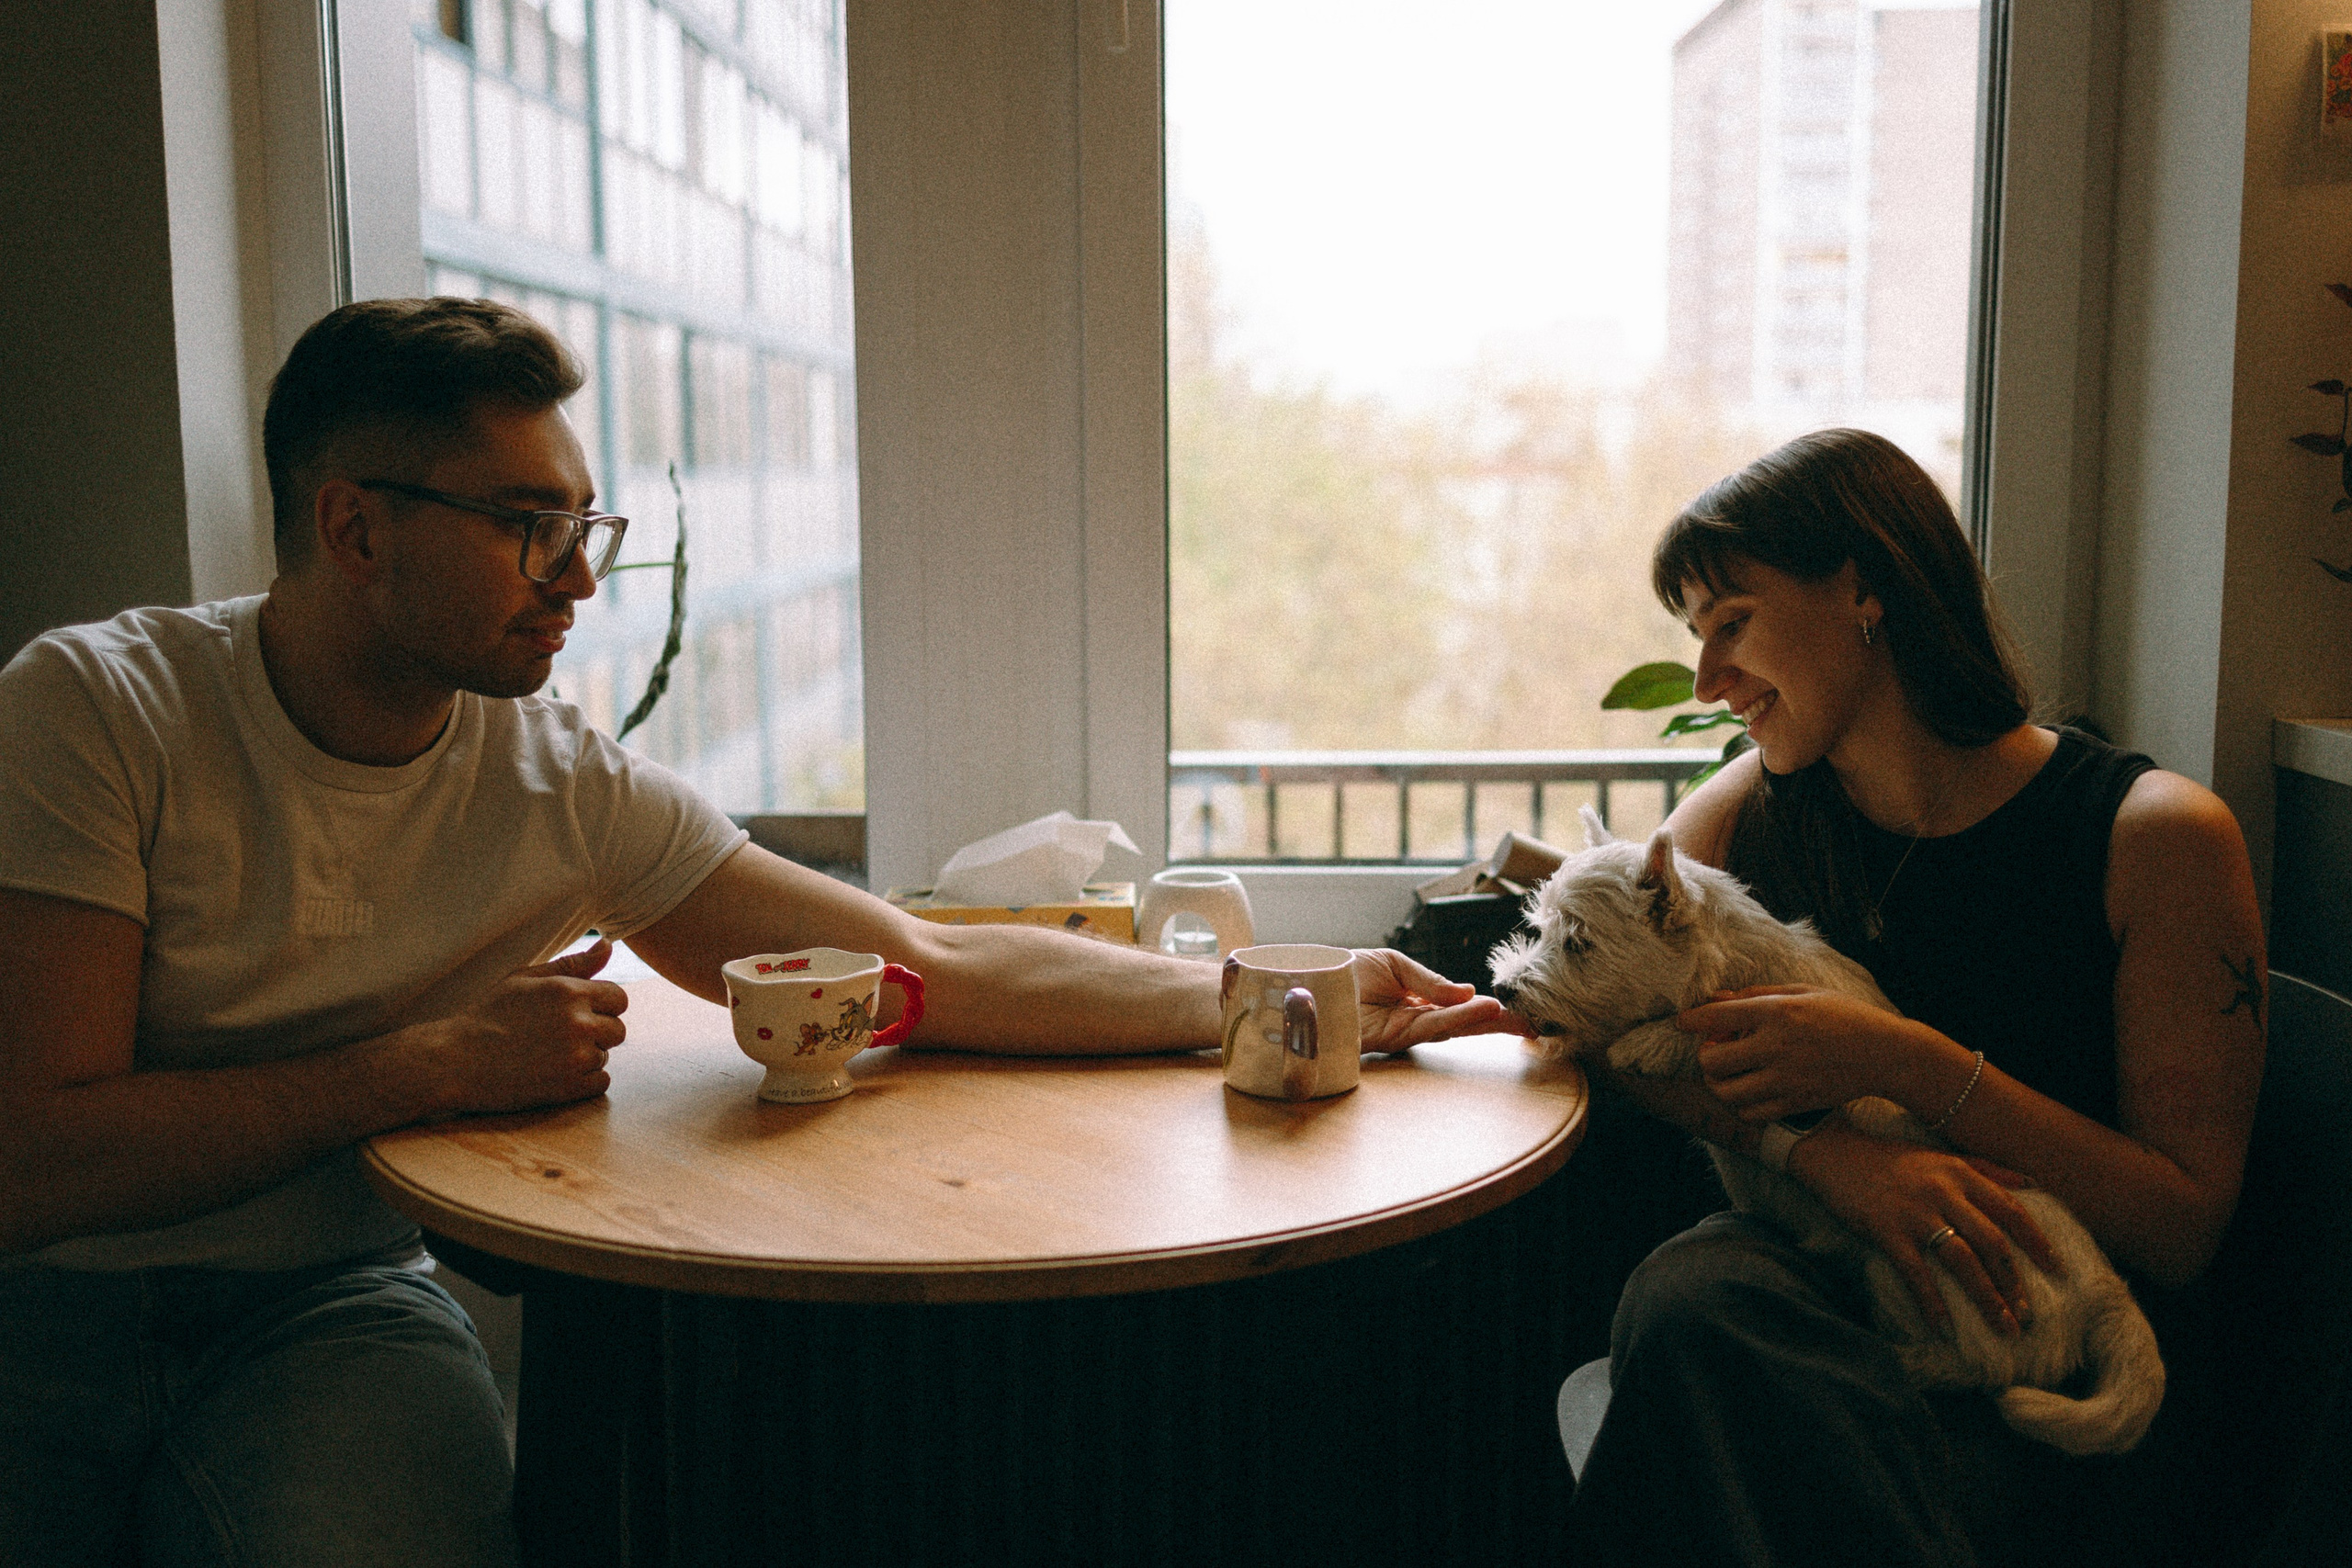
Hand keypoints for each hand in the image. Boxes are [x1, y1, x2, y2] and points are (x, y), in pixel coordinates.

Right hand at [401, 939, 630, 1116]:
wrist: (455, 1061)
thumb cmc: (489, 1015)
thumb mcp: (525, 979)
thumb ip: (572, 964)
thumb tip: (608, 944)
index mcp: (569, 991)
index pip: (619, 998)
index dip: (603, 1006)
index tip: (580, 1014)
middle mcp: (578, 1023)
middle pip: (617, 1030)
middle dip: (597, 1033)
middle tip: (560, 1037)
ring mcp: (575, 1057)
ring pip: (605, 1057)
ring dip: (586, 1058)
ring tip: (548, 1055)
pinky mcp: (568, 1088)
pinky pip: (600, 1083)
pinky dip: (583, 1082)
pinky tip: (554, 1074)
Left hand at [1351, 949, 1529, 1053]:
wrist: (1307, 980)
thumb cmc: (1344, 970)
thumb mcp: (1394, 965)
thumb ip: (1430, 981)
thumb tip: (1468, 993)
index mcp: (1416, 999)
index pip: (1458, 1006)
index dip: (1485, 1010)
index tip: (1515, 1011)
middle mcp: (1414, 1017)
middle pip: (1462, 1022)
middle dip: (1495, 1025)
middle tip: (1531, 1027)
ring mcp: (1404, 1029)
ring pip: (1451, 1026)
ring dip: (1480, 1021)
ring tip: (1508, 1016)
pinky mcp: (1390, 1037)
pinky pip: (1430, 1026)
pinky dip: (1456, 1018)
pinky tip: (1479, 1010)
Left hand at [1677, 984, 1922, 1122]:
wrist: (1885, 1054)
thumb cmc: (1843, 1015)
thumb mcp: (1802, 992)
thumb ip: (1755, 995)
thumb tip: (1714, 998)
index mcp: (1778, 1012)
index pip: (1716, 1017)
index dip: (1691, 1020)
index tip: (1682, 1022)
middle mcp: (1777, 1047)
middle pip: (1711, 1061)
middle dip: (1706, 1054)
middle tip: (1719, 1047)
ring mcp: (1786, 1080)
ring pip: (1725, 1093)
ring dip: (1719, 1082)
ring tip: (1731, 1071)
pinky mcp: (1796, 1103)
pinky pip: (1749, 1113)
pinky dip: (1741, 1103)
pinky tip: (1750, 1088)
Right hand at [1788, 1117, 2061, 1337]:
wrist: (1834, 1152)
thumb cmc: (1890, 1158)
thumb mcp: (1942, 1155)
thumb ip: (1987, 1168)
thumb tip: (2032, 1182)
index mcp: (1962, 1173)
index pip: (2011, 1211)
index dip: (2037, 1243)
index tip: (2057, 1271)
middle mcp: (1944, 1192)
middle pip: (1992, 1243)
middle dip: (2014, 1284)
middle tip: (2028, 1316)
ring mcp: (1916, 1213)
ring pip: (1963, 1262)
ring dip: (1987, 1299)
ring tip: (2004, 1327)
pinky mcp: (1887, 1232)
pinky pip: (1917, 1274)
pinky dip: (1933, 1304)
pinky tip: (1944, 1329)